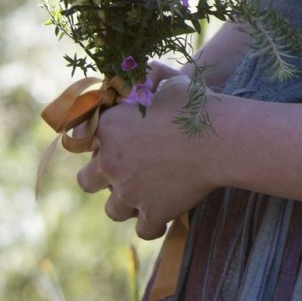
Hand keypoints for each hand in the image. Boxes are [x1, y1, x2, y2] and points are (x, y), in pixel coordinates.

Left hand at [76, 77, 219, 238]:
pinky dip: (152, 225)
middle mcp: (111, 162)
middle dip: (100, 177)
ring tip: (141, 194)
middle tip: (121, 171)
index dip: (96, 142)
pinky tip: (161, 217)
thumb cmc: (194, 104)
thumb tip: (143, 70)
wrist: (220, 137)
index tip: (109, 142)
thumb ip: (149, 73)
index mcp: (108, 127)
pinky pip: (144, 230)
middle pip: (86, 180)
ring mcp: (130, 192)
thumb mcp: (168, 79)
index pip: (81, 140)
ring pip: (112, 210)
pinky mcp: (153, 213)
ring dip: (124, 203)